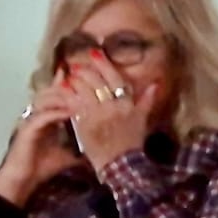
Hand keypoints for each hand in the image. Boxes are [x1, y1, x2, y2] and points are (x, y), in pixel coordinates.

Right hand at [0, 69, 84, 204]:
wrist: (23, 181)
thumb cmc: (42, 167)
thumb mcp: (67, 154)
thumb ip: (80, 146)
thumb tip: (100, 148)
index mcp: (45, 117)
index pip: (56, 94)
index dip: (68, 84)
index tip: (85, 75)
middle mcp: (36, 114)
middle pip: (51, 91)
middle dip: (68, 86)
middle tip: (86, 83)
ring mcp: (30, 120)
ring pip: (46, 99)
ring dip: (64, 96)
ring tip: (82, 96)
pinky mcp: (27, 129)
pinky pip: (43, 115)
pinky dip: (57, 112)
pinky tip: (71, 112)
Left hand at [63, 50, 155, 171]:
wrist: (120, 166)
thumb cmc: (132, 144)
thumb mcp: (142, 121)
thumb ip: (146, 101)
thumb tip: (155, 84)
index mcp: (127, 104)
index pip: (114, 77)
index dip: (103, 63)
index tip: (94, 52)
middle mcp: (112, 107)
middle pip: (96, 81)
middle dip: (85, 70)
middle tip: (77, 65)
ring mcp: (97, 115)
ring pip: (83, 90)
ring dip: (74, 80)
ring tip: (68, 76)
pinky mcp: (84, 125)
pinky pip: (73, 105)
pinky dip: (67, 95)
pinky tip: (62, 89)